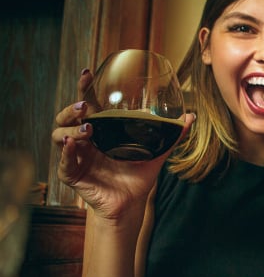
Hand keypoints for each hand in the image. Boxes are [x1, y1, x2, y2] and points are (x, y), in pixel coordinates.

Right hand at [51, 69, 194, 220]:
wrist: (131, 204)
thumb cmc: (138, 176)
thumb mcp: (156, 153)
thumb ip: (171, 135)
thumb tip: (190, 117)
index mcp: (101, 130)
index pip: (88, 105)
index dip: (85, 88)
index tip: (88, 72)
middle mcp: (84, 140)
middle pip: (67, 117)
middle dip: (72, 108)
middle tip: (86, 106)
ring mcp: (76, 156)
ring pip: (59, 136)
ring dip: (71, 129)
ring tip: (88, 129)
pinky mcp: (71, 174)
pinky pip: (63, 162)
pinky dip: (66, 152)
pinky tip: (73, 145)